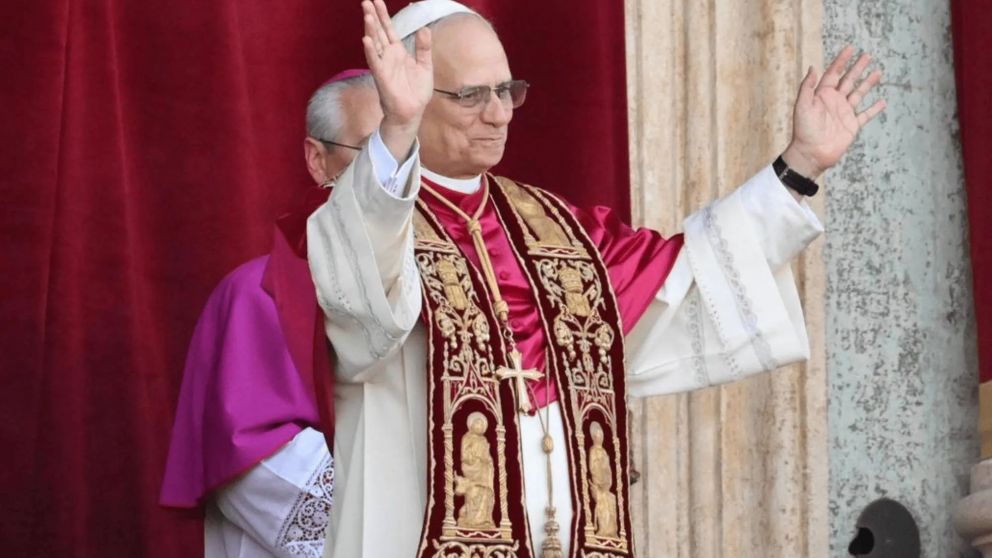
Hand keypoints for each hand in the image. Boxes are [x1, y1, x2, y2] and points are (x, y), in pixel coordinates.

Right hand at [362, 0, 432, 158]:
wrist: (413, 113)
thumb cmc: (416, 92)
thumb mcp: (425, 66)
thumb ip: (423, 47)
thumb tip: (424, 28)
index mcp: (398, 52)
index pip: (388, 29)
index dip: (383, 15)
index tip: (376, 1)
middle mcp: (388, 56)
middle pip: (378, 32)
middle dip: (373, 17)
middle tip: (366, 1)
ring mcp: (384, 66)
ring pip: (375, 44)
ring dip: (370, 30)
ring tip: (367, 15)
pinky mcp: (382, 78)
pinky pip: (375, 62)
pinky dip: (370, 51)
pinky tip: (366, 40)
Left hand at [783, 46, 886, 178]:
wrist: (811, 153)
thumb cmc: (804, 130)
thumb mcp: (802, 105)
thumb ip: (808, 86)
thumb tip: (814, 67)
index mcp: (822, 95)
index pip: (833, 73)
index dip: (841, 61)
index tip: (850, 48)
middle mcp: (834, 102)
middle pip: (848, 80)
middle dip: (857, 68)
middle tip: (868, 55)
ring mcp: (844, 113)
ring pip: (859, 94)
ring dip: (868, 83)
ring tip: (878, 73)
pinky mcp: (852, 126)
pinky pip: (866, 115)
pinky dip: (874, 109)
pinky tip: (882, 102)